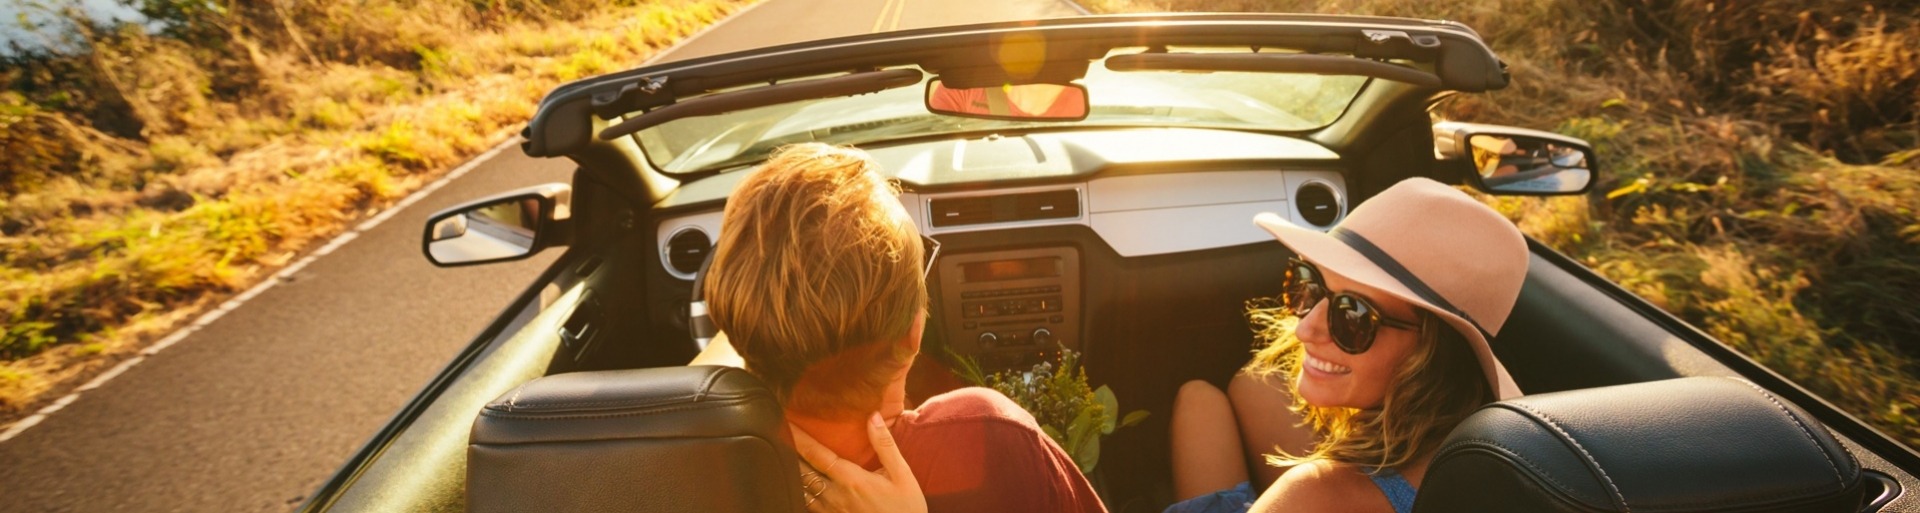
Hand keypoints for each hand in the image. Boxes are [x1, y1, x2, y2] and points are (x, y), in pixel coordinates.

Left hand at [791, 413, 927, 512]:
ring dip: (793, 472)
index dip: (799, 438)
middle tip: (779, 434)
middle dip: (789, 452)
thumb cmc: (906, 508)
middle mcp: (836, 496)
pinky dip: (800, 491)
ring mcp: (831, 511)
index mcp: (851, 480)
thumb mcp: (901, 474)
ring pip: (802, 490)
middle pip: (802, 471)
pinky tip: (800, 484)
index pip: (816, 455)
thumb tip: (872, 416)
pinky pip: (808, 505)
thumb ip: (884, 445)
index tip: (787, 423)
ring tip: (784, 455)